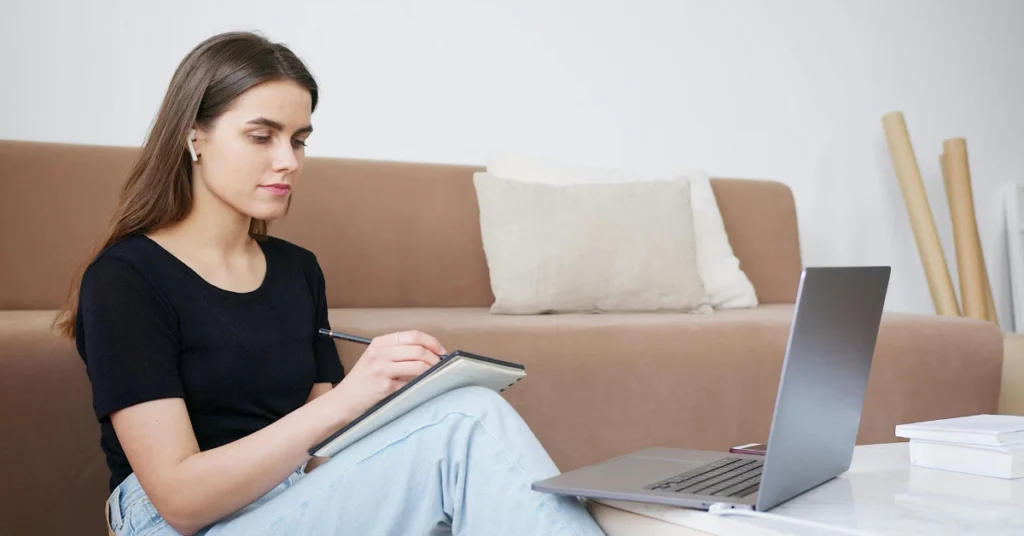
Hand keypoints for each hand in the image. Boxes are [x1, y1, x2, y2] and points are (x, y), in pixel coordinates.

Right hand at [333, 330, 447, 415]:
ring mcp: (381, 368)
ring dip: (432, 369)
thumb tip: (428, 354)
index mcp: (379, 343)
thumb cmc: (362, 383)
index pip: (412, 335)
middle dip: (435, 357)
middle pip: (418, 348)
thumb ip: (397, 353)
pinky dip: (422, 382)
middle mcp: (379, 352)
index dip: (431, 342)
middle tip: (442, 364)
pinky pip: (411, 381)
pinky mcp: (384, 385)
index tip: (440, 351)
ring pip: (418, 363)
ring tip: (435, 375)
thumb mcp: (375, 359)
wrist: (343, 402)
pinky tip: (425, 385)